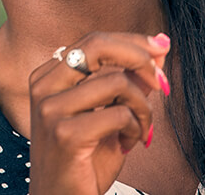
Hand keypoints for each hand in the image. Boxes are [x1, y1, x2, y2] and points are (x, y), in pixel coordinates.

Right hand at [28, 31, 170, 194]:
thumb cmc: (82, 162)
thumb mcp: (107, 114)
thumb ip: (127, 80)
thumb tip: (159, 47)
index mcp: (48, 77)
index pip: (93, 41)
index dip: (132, 42)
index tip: (160, 48)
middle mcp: (44, 87)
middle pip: (98, 45)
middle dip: (138, 56)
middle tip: (159, 79)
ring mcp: (51, 109)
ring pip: (116, 81)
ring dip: (142, 106)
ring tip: (141, 128)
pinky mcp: (65, 134)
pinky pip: (119, 113)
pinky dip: (136, 127)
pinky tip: (129, 142)